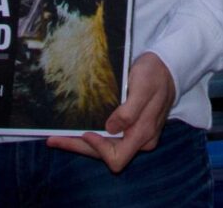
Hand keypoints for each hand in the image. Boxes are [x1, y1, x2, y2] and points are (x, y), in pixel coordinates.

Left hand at [48, 51, 174, 172]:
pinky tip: (76, 130)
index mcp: (143, 133)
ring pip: (105, 147)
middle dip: (79, 147)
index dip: (98, 149)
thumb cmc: (155, 74)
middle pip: (105, 154)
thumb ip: (130, 111)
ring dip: (82, 143)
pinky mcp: (131, 128)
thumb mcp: (143, 87)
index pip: (116, 157)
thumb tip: (110, 129)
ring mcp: (135, 135)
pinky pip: (109, 138)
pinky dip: (91, 136)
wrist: (168, 66)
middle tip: (53, 140)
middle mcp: (140, 140)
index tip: (85, 133)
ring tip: (57, 137)